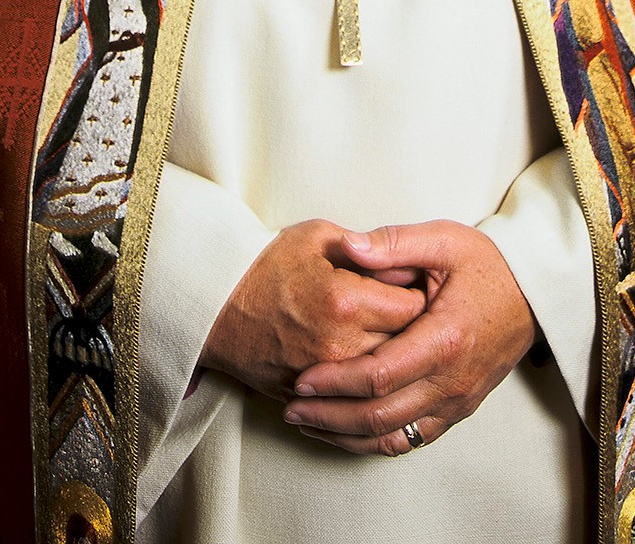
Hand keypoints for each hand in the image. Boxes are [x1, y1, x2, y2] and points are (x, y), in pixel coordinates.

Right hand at [201, 219, 426, 400]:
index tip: (416, 286)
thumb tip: (408, 262)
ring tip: (392, 337)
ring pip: (384, 378)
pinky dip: (366, 384)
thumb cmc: (267, 264)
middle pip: (405, 346)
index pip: (413, 306)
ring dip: (393, 360)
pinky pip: (356, 398)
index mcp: (347, 300)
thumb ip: (368, 247)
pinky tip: (367, 362)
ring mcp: (326, 377)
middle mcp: (341, 344)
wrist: (216, 305)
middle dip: (414, 330)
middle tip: (410, 314)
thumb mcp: (318, 236)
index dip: (419, 293)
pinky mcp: (312, 397)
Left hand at [283, 221, 536, 455]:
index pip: (379, 375)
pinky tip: (345, 432)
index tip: (301, 380)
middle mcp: (451, 380)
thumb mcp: (444, 239)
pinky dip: (374, 441)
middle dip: (330, 415)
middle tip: (291, 408)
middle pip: (380, 415)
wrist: (533, 294)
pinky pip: (411, 439)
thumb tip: (348, 246)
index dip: (336, 382)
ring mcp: (456, 401)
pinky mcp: (458, 410)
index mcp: (444, 338)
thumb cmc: (488, 265)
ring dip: (345, 435)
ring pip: (392, 436)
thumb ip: (393, 243)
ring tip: (307, 422)